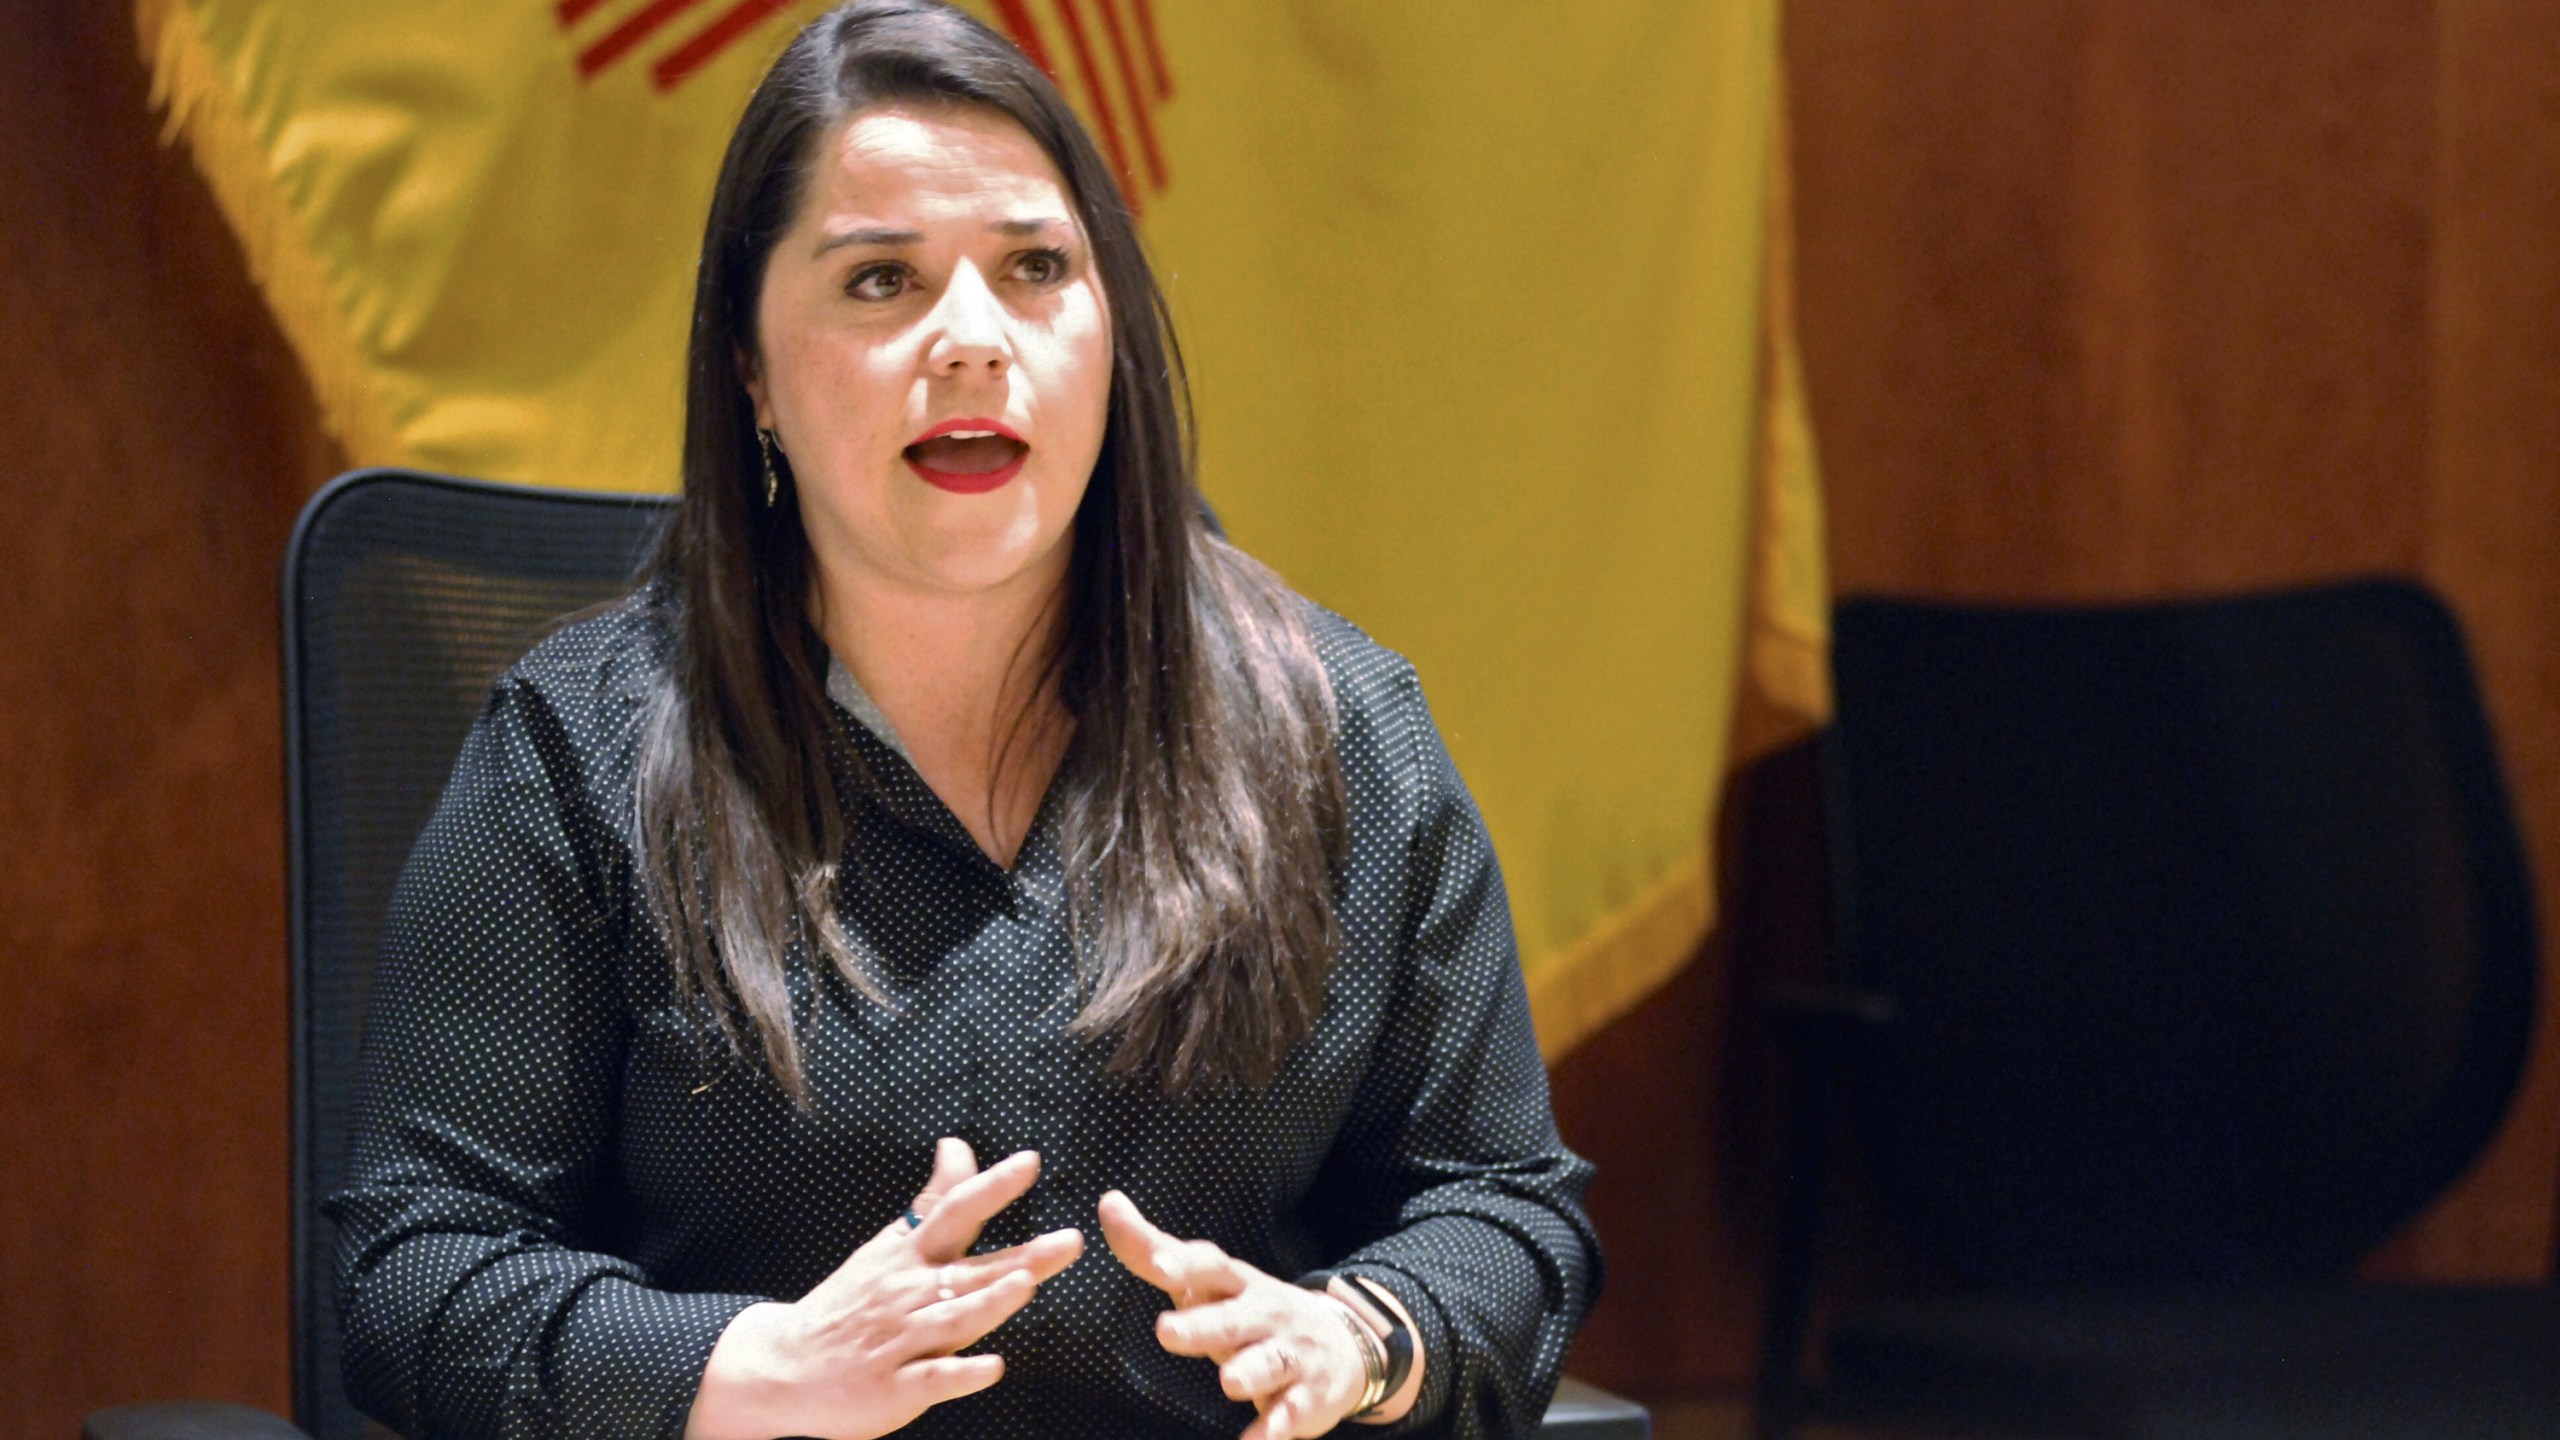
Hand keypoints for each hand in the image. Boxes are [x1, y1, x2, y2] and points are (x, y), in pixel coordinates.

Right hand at [685, 1139, 1084, 1439]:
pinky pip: (931, 1380)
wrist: (783, 1366)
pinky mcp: (892, 1388)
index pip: (954, 1212)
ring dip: (987, 1304)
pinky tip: (992, 1367)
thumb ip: (934, 1200)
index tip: (1030, 1162)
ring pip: (951, 1321)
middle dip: (1022, 1256)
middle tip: (1071, 1241)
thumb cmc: (851, 1302)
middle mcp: (908, 1294)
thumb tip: (957, 1145)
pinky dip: (960, 1373)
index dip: (992, 1187)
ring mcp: (900, 1342)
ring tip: (1024, 1286)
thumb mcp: (890, 1245)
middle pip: (971, 1271)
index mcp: (909, 1256)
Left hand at [1098, 1189, 1368, 1439]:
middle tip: (1167, 1331)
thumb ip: (1153, 1248)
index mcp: (1236, 1283)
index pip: (1210, 1267)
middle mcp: (1265, 1313)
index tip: (1158, 1264)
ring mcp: (1291, 1352)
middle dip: (1204, 1324)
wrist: (1341, 1343)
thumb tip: (1107, 1202)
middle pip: (1233, 1318)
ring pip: (1270, 1361)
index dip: (1184, 1264)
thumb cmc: (1250, 1310)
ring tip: (1229, 1383)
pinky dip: (1273, 1429)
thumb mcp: (1208, 1280)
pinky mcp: (1308, 1395)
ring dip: (1250, 1371)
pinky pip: (1290, 1413)